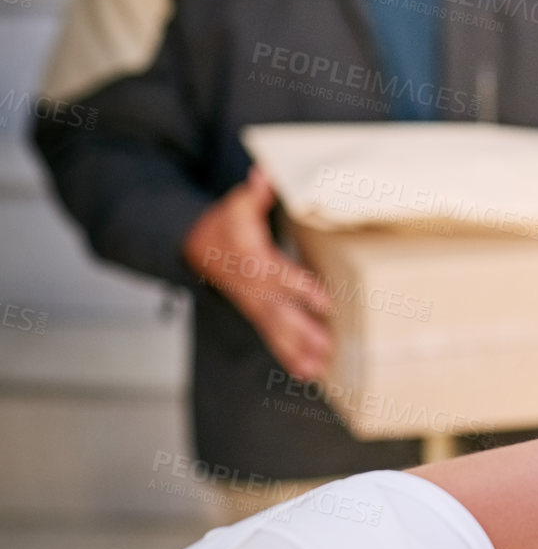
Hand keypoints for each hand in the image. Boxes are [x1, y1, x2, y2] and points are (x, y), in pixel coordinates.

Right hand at [181, 166, 334, 380]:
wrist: (197, 248)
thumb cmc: (226, 224)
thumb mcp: (237, 203)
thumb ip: (255, 192)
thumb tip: (263, 174)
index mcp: (254, 260)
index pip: (281, 276)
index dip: (302, 288)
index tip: (325, 301)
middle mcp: (255, 288)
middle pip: (282, 312)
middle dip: (304, 331)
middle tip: (329, 347)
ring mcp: (256, 305)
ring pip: (278, 332)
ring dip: (299, 351)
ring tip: (321, 369)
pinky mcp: (258, 314)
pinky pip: (273, 338)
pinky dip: (289, 357)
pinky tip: (308, 374)